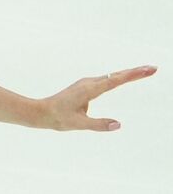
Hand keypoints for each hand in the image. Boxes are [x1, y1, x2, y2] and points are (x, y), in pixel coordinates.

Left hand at [33, 65, 156, 130]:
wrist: (40, 112)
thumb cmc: (58, 118)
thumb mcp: (79, 124)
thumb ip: (99, 124)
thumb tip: (118, 125)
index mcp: (90, 89)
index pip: (116, 80)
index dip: (133, 75)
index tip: (148, 70)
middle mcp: (89, 83)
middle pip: (116, 75)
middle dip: (135, 72)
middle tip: (153, 68)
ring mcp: (86, 84)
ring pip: (111, 76)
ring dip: (128, 73)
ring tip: (144, 71)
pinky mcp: (85, 87)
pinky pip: (106, 80)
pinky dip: (118, 77)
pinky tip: (123, 78)